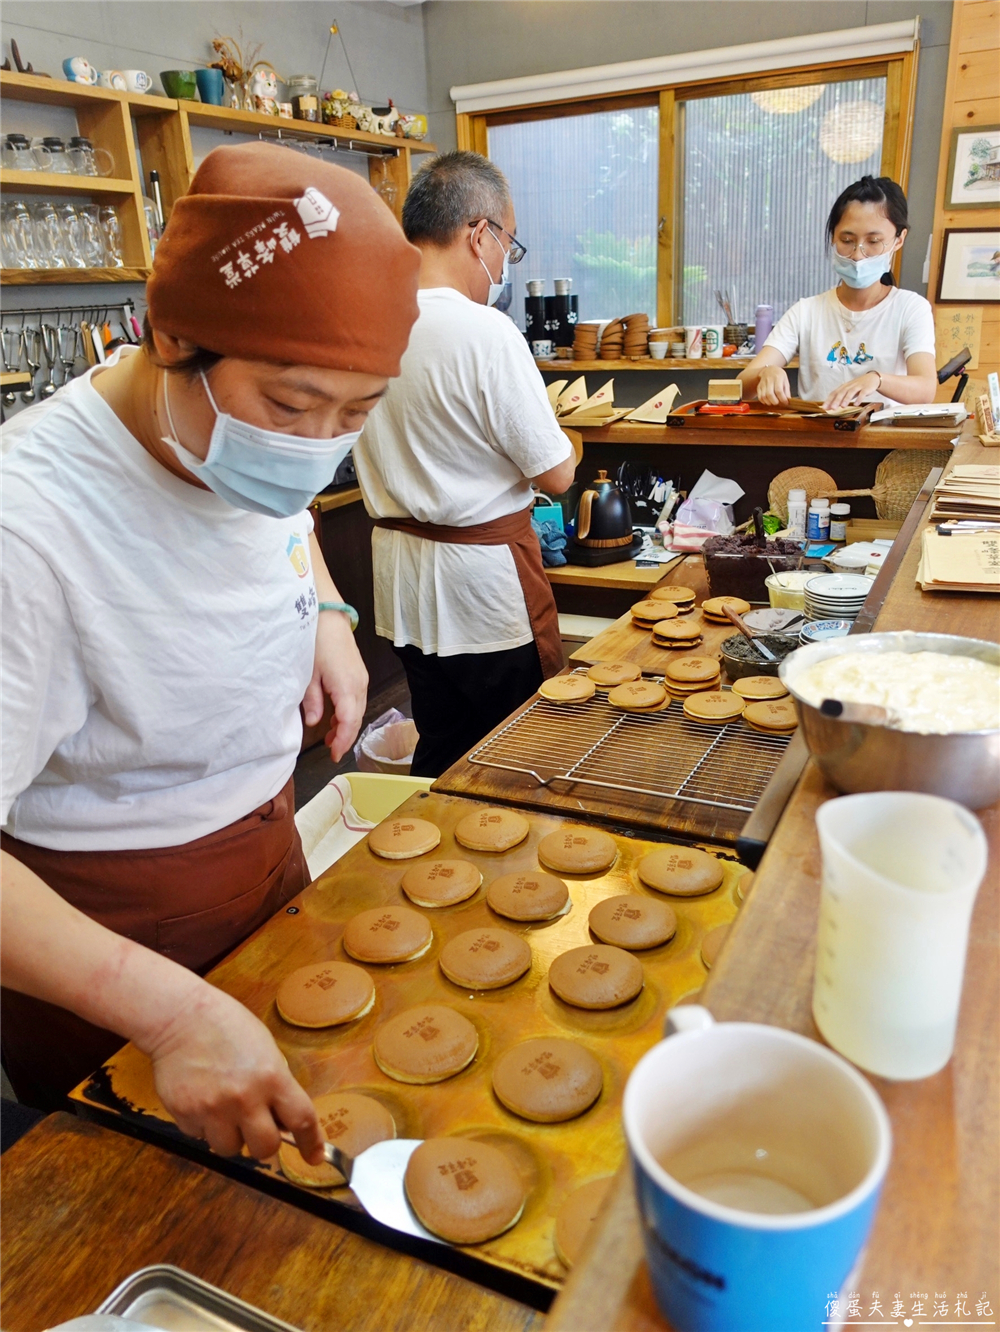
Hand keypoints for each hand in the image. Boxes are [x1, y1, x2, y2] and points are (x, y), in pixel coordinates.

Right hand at [142, 981, 324, 1163]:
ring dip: (231, 1136)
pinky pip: (201, 1136)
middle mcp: (244, 1098)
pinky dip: (204, 1125)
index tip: (314, 1156)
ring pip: (230, 1149)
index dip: (311, 1142)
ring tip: (223, 1108)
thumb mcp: (265, 1047)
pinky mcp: (185, 1115)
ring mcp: (213, 1110)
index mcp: (272, 1077)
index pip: (301, 1119)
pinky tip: (201, 1098)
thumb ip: (276, 1082)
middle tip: (256, 1125)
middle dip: (263, 1141)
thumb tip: (283, 1117)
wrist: (180, 1018)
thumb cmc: (226, 1026)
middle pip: (265, 1148)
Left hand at [302, 609, 368, 761]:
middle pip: (357, 719)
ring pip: (359, 710)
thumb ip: (312, 700)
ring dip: (346, 725)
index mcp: (347, 686)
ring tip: (329, 737)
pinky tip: (335, 717)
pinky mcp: (359, 674)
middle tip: (331, 751)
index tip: (334, 754)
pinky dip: (348, 713)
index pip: (349, 722)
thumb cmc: (316, 640)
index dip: (342, 741)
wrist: (327, 616)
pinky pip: (357, 700)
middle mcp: (359, 684)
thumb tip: (314, 722)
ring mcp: (361, 678)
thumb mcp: (308, 674)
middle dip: (345, 737)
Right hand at [756, 365, 790, 406]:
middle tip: (778, 403)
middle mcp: (769, 380)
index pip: (779, 390)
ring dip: (769, 402)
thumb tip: (788, 401)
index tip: (785, 402)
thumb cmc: (779, 376)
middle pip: (770, 394)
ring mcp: (763, 383)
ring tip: (773, 402)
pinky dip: (764, 401)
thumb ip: (787, 391)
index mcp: (778, 378)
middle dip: (775, 402)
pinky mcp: (759, 387)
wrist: (769, 370)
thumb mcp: (785, 381)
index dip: (782, 398)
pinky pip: (760, 397)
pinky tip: (768, 401)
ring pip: (764, 396)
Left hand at [823, 372, 879, 411]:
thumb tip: (830, 407)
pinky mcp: (866, 388)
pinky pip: (862, 393)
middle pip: (842, 392)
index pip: (834, 393)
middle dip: (837, 400)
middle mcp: (850, 386)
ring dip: (846, 399)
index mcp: (844, 387)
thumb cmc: (858, 386)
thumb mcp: (848, 391)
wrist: (872, 378)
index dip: (829, 400)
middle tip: (833, 408)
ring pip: (851, 392)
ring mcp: (858, 386)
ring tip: (843, 406)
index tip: (824, 407)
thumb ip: (840, 399)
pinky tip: (856, 404)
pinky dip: (859, 399)